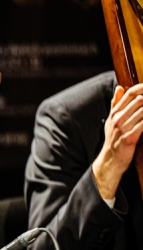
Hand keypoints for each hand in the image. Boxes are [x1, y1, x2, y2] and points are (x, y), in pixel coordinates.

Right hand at [92, 84, 142, 198]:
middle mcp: (117, 119)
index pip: (130, 93)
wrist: (110, 160)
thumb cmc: (113, 140)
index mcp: (114, 113)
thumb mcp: (111, 121)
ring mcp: (123, 128)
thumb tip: (119, 88)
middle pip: (139, 100)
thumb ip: (115, 104)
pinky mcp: (130, 138)